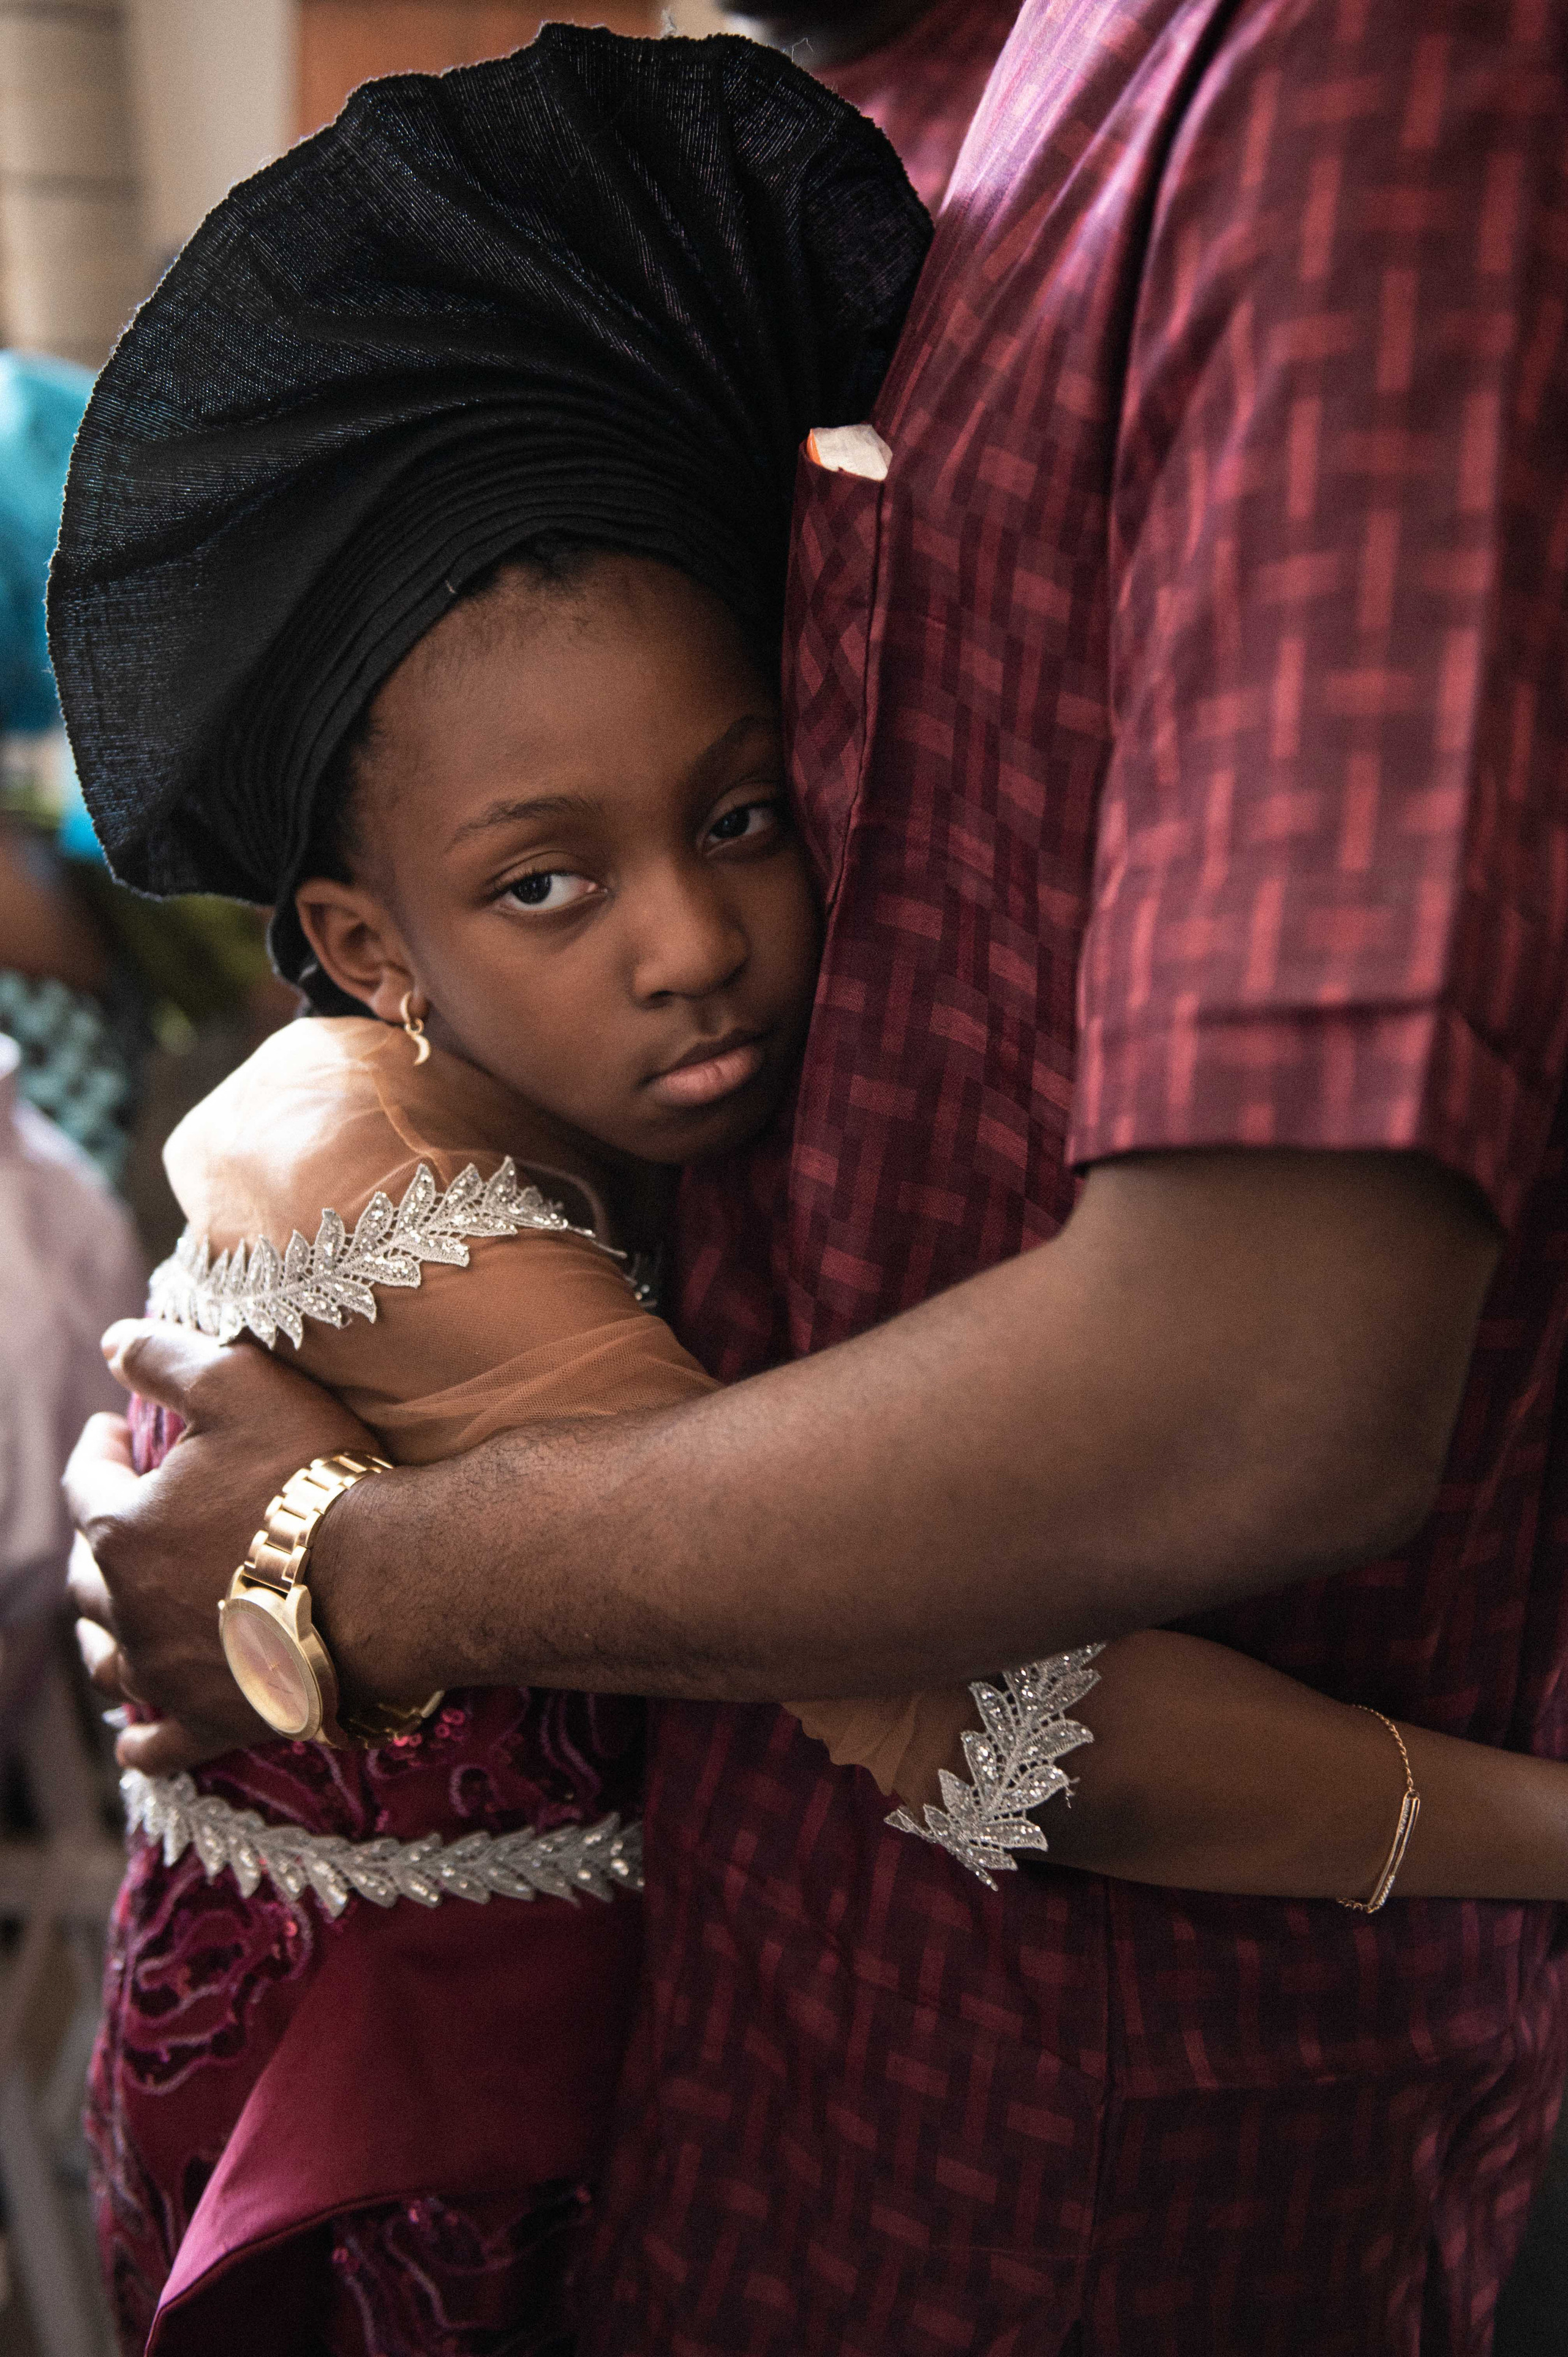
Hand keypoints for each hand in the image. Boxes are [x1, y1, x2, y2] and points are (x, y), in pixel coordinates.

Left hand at [64, 1320, 372, 1773]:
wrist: (388, 1583)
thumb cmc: (315, 1473)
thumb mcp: (241, 1384)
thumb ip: (168, 1358)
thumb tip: (112, 1342)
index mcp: (124, 1528)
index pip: (86, 1480)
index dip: (95, 1449)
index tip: (110, 1428)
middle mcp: (129, 1607)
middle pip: (87, 1575)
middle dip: (94, 1541)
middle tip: (117, 1516)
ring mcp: (170, 1672)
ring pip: (110, 1658)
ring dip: (104, 1634)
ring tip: (113, 1619)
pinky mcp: (216, 1721)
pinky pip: (161, 1744)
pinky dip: (143, 1741)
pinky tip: (134, 1741)